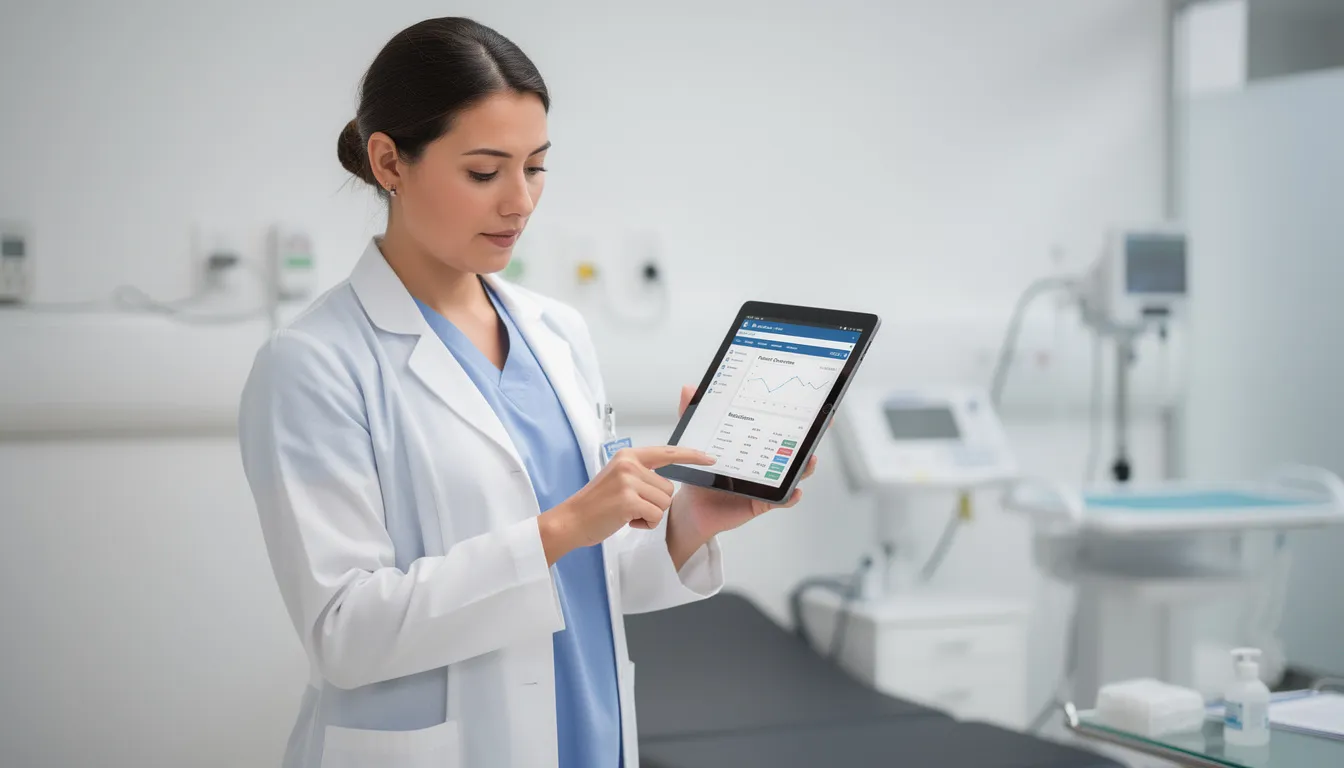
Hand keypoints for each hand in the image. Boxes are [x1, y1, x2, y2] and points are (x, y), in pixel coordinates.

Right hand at [539, 445, 715, 564]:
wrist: (571, 520)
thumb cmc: (596, 505)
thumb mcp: (618, 478)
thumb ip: (640, 474)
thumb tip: (666, 481)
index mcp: (628, 456)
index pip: (668, 452)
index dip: (691, 456)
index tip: (709, 458)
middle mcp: (629, 464)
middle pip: (669, 488)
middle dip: (655, 503)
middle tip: (630, 507)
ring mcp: (628, 481)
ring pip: (664, 502)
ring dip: (650, 514)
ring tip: (626, 513)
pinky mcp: (629, 500)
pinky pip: (656, 515)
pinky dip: (645, 523)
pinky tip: (626, 521)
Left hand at [668, 385, 816, 550]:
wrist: (692, 506)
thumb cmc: (700, 473)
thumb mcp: (696, 442)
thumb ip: (692, 416)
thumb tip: (689, 389)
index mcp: (753, 445)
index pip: (777, 428)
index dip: (796, 418)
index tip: (809, 405)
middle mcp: (765, 463)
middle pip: (793, 449)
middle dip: (809, 438)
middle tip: (819, 426)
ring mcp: (766, 483)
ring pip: (792, 474)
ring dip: (804, 467)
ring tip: (809, 460)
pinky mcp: (761, 503)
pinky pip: (780, 501)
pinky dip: (790, 497)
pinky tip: (794, 491)